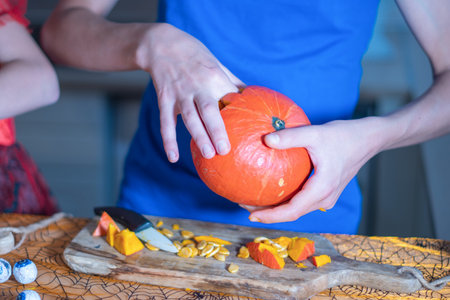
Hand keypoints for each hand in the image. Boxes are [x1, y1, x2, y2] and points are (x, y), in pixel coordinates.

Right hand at [138, 23, 244, 162]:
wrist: (162, 44)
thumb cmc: (195, 55)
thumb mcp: (217, 64)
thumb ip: (232, 82)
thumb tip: (252, 97)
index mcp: (215, 77)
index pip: (230, 98)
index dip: (238, 114)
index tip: (249, 132)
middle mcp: (198, 86)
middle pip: (209, 111)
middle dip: (217, 131)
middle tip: (225, 151)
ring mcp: (180, 93)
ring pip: (189, 118)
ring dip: (198, 136)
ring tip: (208, 154)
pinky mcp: (165, 98)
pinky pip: (166, 122)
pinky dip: (168, 140)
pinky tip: (173, 158)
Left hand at [245, 117, 382, 222]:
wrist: (369, 138)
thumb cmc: (344, 135)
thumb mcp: (315, 133)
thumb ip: (289, 137)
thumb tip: (265, 140)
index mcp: (322, 189)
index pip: (292, 211)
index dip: (269, 216)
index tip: (250, 214)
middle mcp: (325, 197)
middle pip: (293, 212)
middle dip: (268, 212)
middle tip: (245, 204)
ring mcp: (327, 195)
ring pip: (298, 207)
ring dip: (278, 207)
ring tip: (256, 199)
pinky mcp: (327, 189)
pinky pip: (304, 199)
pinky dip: (288, 198)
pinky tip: (275, 187)